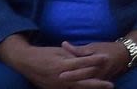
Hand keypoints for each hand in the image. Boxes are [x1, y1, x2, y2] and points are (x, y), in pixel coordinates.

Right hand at [0, 36, 114, 88]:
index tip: (107, 57)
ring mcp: (56, 86)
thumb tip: (87, 58)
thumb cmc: (44, 54)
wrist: (26, 62)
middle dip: (97, 83)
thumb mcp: (59, 51)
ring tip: (103, 88)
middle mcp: (59, 77)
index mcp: (60, 65)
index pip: (81, 63)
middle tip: (110, 85)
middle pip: (81, 81)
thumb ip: (73, 56)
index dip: (95, 60)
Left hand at [60, 41, 130, 82]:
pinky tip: (72, 87)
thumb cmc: (107, 48)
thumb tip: (63, 44)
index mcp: (96, 62)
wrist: (124, 55)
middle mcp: (98, 73)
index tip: (60, 74)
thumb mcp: (93, 46)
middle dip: (71, 80)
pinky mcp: (100, 81)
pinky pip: (90, 86)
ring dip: (76, 85)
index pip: (82, 68)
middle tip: (59, 79)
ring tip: (63, 86)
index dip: (72, 73)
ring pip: (86, 84)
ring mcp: (100, 79)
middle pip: (83, 78)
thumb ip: (78, 49)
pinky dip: (82, 86)